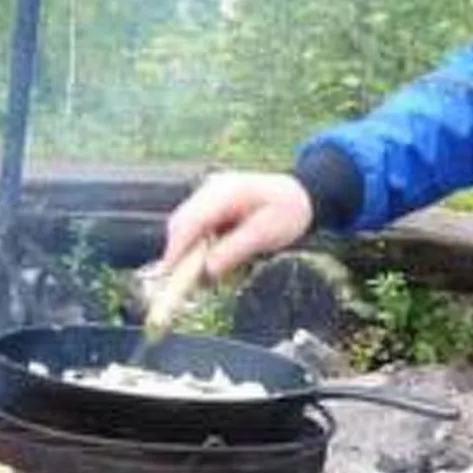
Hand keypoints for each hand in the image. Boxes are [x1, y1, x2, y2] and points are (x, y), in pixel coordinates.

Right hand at [156, 169, 314, 280]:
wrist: (302, 194)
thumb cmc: (288, 212)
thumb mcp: (266, 235)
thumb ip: (234, 250)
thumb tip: (207, 270)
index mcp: (225, 192)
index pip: (190, 221)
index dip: (176, 250)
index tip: (169, 276)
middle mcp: (211, 188)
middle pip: (181, 223)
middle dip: (178, 253)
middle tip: (180, 283)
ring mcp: (210, 191)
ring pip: (185, 224)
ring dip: (188, 250)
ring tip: (198, 274)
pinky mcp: (211, 200)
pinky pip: (196, 224)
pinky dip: (197, 243)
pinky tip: (209, 257)